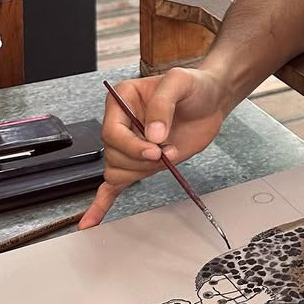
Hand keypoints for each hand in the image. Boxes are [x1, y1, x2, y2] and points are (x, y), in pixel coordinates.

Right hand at [79, 66, 230, 228]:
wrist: (211, 100)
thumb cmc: (194, 85)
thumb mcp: (179, 81)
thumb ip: (163, 104)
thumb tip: (153, 134)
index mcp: (122, 100)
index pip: (112, 131)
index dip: (132, 145)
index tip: (156, 148)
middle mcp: (122, 123)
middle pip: (113, 155)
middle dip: (141, 159)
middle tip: (165, 151)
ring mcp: (131, 145)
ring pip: (118, 171)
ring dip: (143, 170)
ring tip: (167, 154)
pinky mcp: (141, 162)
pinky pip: (113, 186)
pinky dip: (102, 203)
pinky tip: (91, 221)